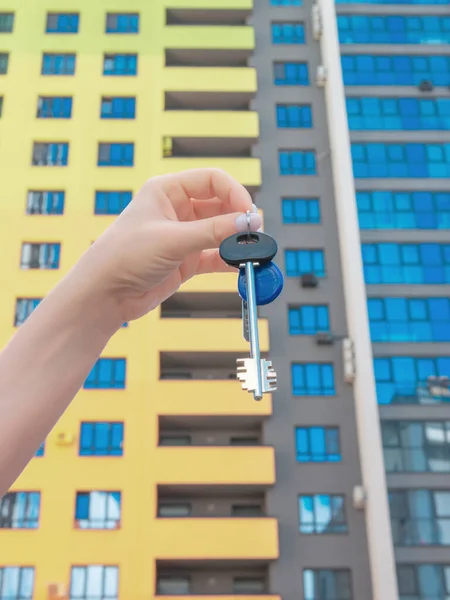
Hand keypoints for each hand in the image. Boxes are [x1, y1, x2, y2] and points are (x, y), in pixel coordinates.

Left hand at [73, 168, 261, 323]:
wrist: (104, 294)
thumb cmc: (124, 256)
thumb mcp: (171, 240)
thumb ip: (213, 232)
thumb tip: (249, 223)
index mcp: (167, 191)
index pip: (212, 180)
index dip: (234, 193)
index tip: (249, 213)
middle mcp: (177, 210)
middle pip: (220, 205)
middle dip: (239, 218)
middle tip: (254, 234)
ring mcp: (183, 236)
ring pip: (220, 232)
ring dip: (236, 240)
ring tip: (251, 251)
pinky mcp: (186, 260)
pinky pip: (216, 255)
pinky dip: (230, 260)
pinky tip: (241, 266)